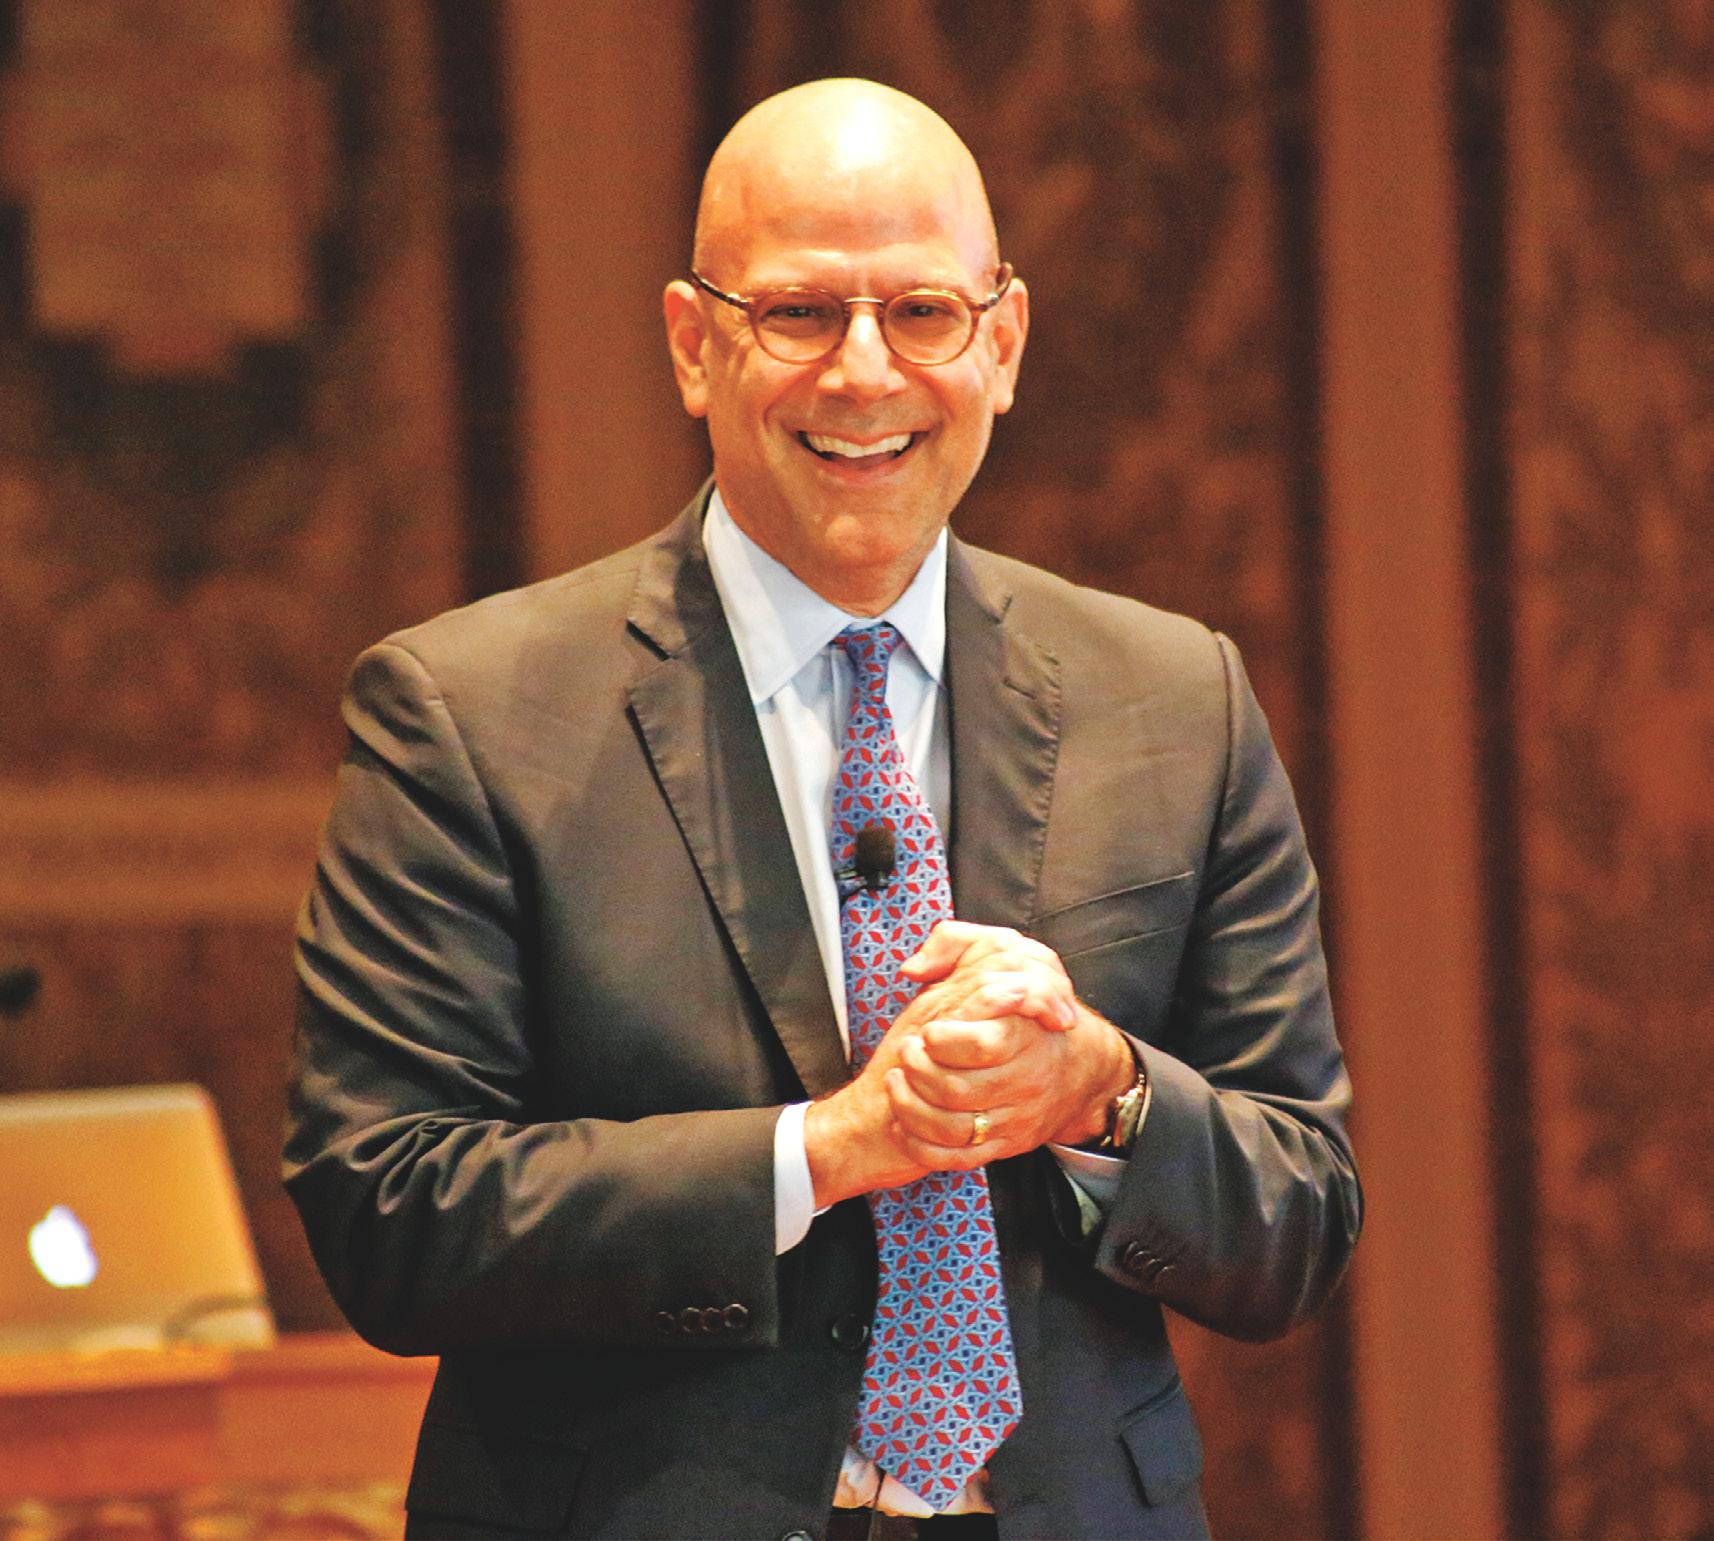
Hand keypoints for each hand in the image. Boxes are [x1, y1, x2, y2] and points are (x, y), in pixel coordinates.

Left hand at [896, 920, 1133, 1162]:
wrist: (1081, 1070)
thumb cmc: (1028, 1012)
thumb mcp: (1001, 954)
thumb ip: (953, 944)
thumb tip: (915, 967)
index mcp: (1024, 1035)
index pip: (985, 1044)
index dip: (945, 1039)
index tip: (928, 1031)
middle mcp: (1023, 1081)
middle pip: (958, 1089)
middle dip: (919, 1072)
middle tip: (908, 1053)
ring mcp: (1014, 1118)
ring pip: (953, 1128)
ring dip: (913, 1107)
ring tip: (899, 1081)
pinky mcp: (1004, 1146)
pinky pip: (957, 1158)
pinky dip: (922, 1145)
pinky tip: (905, 1121)